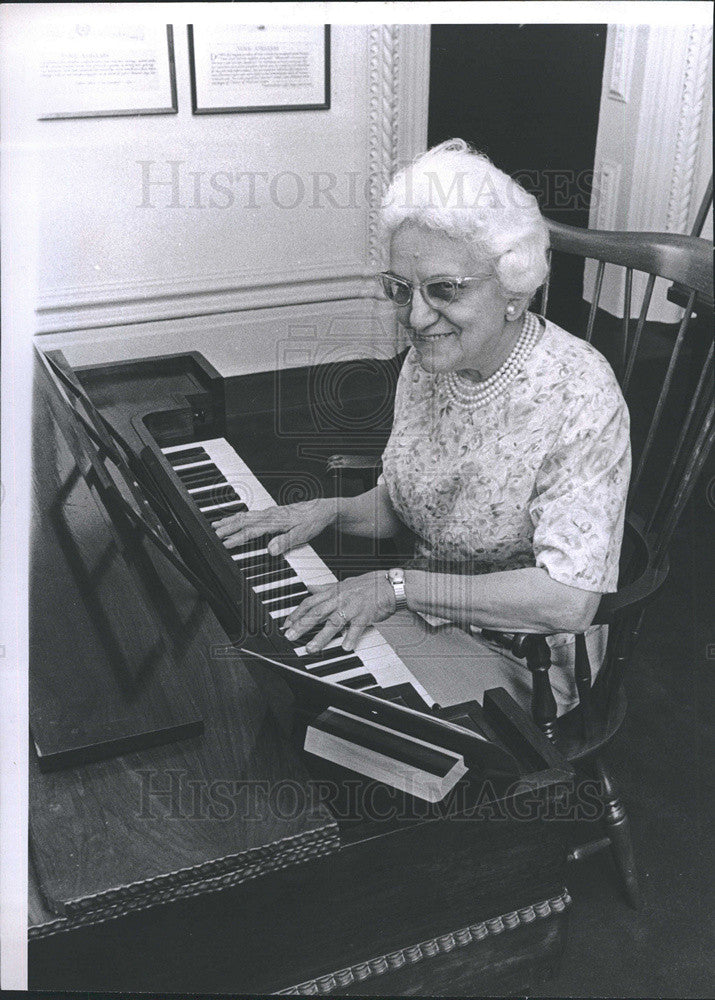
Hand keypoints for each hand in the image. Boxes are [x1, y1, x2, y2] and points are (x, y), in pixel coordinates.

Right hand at [214, 498, 335, 555]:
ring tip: (216, 525)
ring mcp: (271, 512)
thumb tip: (270, 550)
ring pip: (245, 515)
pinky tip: (234, 520)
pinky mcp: (273, 512)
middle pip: (244, 520)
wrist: (324, 508)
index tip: (226, 544)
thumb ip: (285, 542)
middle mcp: (270, 514)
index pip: (252, 530)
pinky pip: (251, 514)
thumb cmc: (314, 521)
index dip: (238, 538)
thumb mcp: (303, 534)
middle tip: (213, 534)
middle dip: (227, 527)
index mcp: (276, 520)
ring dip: (230, 520)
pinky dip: (239, 517)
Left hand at [283, 572, 396, 651]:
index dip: (297, 613)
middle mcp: (340, 599)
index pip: (310, 602)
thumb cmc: (368, 585)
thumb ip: (325, 587)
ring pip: (333, 622)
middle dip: (302, 625)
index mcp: (334, 592)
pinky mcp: (365, 614)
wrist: (390, 585)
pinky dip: (351, 637)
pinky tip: (345, 647)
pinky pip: (356, 627)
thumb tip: (310, 587)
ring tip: (311, 648)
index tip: (286, 624)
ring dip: (321, 636)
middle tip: (290, 636)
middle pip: (317, 612)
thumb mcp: (343, 583)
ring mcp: (352, 607)